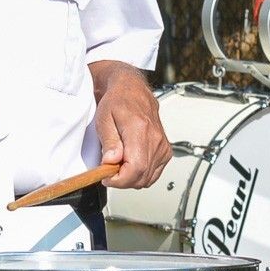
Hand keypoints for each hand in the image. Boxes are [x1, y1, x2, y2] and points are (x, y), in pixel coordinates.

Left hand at [89, 61, 170, 188]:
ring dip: (130, 178)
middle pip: (142, 177)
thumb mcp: (104, 118)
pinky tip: (130, 163)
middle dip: (122, 180)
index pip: (136, 168)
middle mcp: (156, 139)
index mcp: (140, 129)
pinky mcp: (165, 150)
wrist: (132, 91)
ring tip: (118, 163)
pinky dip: (140, 175)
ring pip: (148, 179)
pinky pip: (153, 174)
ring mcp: (162, 146)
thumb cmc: (117, 101)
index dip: (119, 180)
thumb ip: (108, 141)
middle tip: (108, 169)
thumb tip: (111, 161)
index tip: (106, 177)